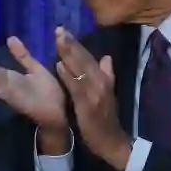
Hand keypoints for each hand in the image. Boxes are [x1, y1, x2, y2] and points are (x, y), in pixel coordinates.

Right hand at [0, 36, 66, 129]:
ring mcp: (15, 95)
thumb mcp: (34, 68)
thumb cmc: (48, 90)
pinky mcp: (24, 104)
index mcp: (12, 77)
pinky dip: (4, 94)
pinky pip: (13, 98)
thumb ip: (22, 55)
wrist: (60, 111)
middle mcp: (10, 86)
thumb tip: (10, 38)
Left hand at [55, 27, 131, 170]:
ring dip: (68, 54)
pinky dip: (68, 76)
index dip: (76, 44)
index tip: (64, 30)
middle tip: (59, 29)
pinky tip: (59, 65)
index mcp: (104, 79)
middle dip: (71, 44)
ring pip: (79, 69)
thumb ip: (107, 75)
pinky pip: (76, 87)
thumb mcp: (108, 94)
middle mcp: (100, 82)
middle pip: (83, 59)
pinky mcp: (86, 104)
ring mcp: (94, 93)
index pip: (88, 57)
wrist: (112, 141)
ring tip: (58, 40)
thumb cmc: (106, 118)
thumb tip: (106, 57)